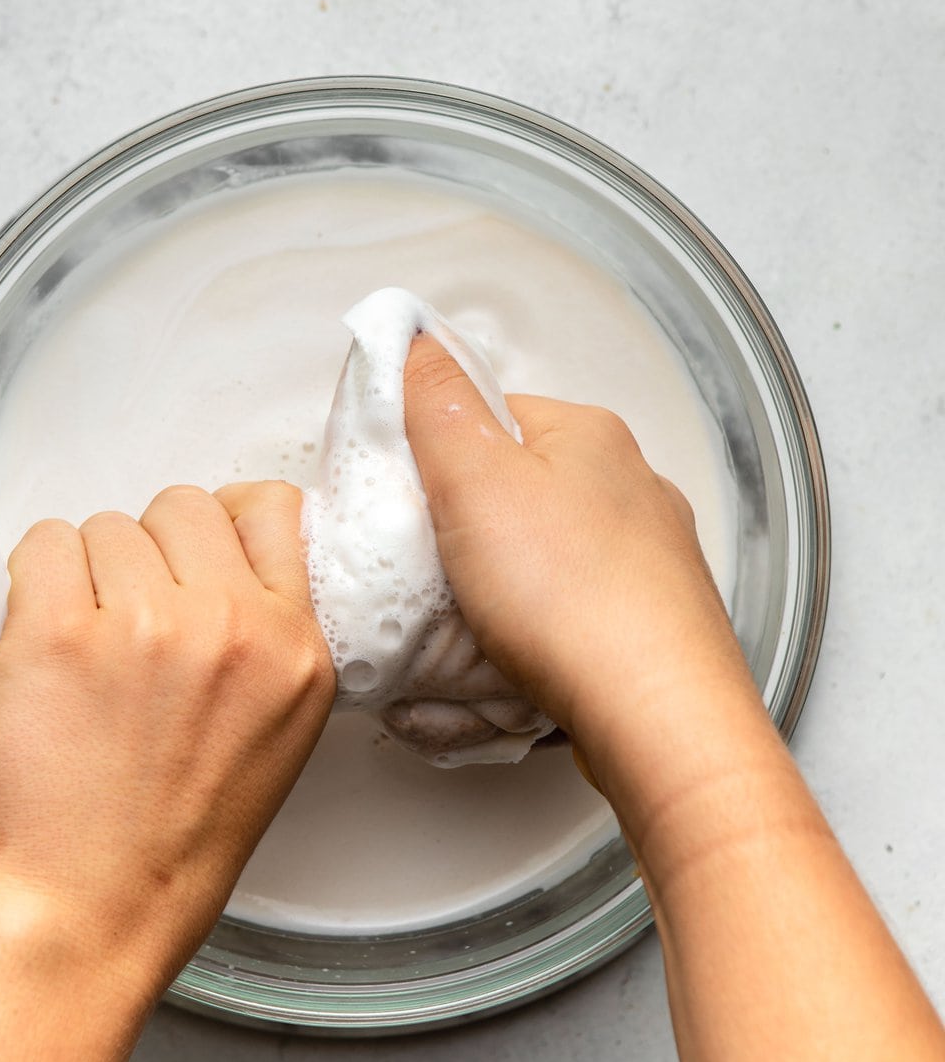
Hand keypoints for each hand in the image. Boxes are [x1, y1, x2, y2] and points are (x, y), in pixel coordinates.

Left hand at [0, 480, 333, 1003]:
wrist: (89, 907)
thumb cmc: (169, 839)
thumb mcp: (275, 734)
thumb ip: (265, 642)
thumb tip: (221, 562)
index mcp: (297, 651)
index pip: (271, 509)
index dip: (220, 524)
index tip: (190, 553)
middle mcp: (233, 628)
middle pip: (183, 506)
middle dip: (149, 551)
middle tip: (127, 622)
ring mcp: (147, 625)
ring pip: (107, 526)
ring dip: (87, 575)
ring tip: (85, 656)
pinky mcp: (60, 631)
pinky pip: (44, 544)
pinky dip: (33, 582)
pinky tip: (42, 645)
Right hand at [402, 335, 776, 829]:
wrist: (656, 718)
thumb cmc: (576, 601)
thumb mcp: (475, 480)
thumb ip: (438, 404)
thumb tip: (417, 343)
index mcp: (590, 435)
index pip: (490, 412)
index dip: (433, 452)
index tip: (405, 495)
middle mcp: (632, 488)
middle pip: (518, 489)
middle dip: (467, 529)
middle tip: (429, 568)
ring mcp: (650, 560)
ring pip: (546, 558)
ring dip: (502, 588)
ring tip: (472, 624)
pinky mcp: (651, 626)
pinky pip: (572, 616)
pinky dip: (539, 634)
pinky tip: (518, 661)